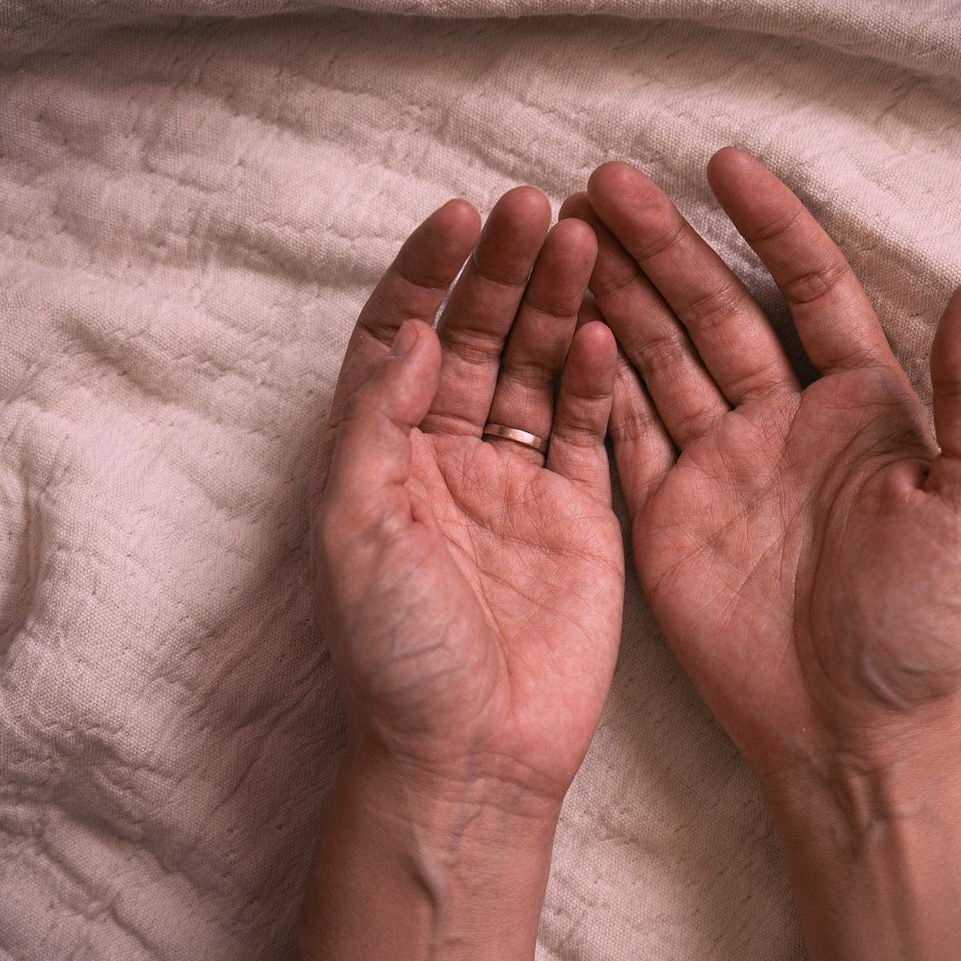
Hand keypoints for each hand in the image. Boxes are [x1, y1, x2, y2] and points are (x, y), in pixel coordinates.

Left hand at [315, 188, 622, 816]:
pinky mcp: (578, 514)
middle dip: (504, 269)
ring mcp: (514, 482)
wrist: (471, 755)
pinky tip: (607, 330)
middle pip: (474, 336)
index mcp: (378, 454)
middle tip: (540, 205)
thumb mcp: (353, 530)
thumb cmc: (395, 654)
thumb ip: (373, 422)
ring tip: (585, 239)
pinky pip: (585, 427)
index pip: (399, 335)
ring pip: (534, 367)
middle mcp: (444, 455)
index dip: (427, 272)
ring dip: (557, 303)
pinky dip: (595, 377)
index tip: (461, 215)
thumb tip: (405, 328)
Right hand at [570, 149, 960, 787]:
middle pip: (715, 308)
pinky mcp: (667, 516)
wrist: (853, 731)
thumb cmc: (929, 625)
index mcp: (861, 405)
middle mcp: (783, 420)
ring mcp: (719, 464)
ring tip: (565, 232)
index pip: (810, 287)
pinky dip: (594, 381)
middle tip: (605, 182)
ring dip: (616, 293)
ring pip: (659, 356)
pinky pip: (624, 434)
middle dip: (664, 244)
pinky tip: (560, 327)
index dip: (771, 224)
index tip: (724, 165)